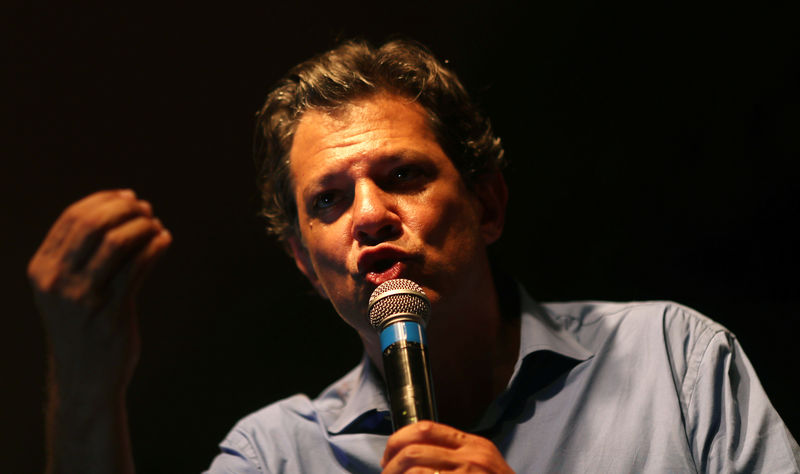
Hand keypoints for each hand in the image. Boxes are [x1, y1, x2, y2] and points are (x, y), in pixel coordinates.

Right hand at [28, 189, 171, 396]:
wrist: (84, 379)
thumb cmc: (81, 328)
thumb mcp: (66, 290)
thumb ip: (80, 256)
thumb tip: (118, 212)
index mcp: (41, 270)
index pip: (72, 218)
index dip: (103, 200)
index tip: (127, 197)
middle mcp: (57, 281)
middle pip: (93, 224)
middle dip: (124, 208)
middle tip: (146, 208)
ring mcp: (83, 296)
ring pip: (117, 241)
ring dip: (142, 225)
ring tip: (157, 225)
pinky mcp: (111, 311)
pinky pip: (138, 266)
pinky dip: (155, 246)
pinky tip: (165, 240)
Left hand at [381, 421, 513, 472]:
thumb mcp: (483, 467)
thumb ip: (456, 457)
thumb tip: (415, 455)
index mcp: (474, 446)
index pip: (426, 428)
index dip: (398, 439)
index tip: (389, 455)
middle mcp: (472, 458)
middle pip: (414, 449)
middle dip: (391, 464)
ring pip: (414, 470)